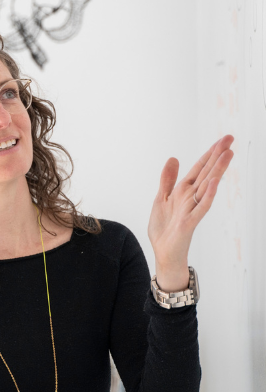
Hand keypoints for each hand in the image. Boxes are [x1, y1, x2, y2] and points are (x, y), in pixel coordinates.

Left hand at [147, 135, 233, 290]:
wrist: (164, 252)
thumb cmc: (164, 228)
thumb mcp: (161, 198)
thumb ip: (167, 179)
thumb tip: (173, 158)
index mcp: (183, 191)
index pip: (199, 168)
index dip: (209, 154)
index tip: (223, 139)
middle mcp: (190, 197)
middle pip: (206, 173)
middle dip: (217, 156)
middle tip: (230, 138)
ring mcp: (192, 209)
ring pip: (207, 186)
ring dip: (217, 170)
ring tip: (228, 153)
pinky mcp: (189, 222)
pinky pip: (201, 206)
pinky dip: (208, 194)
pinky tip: (214, 181)